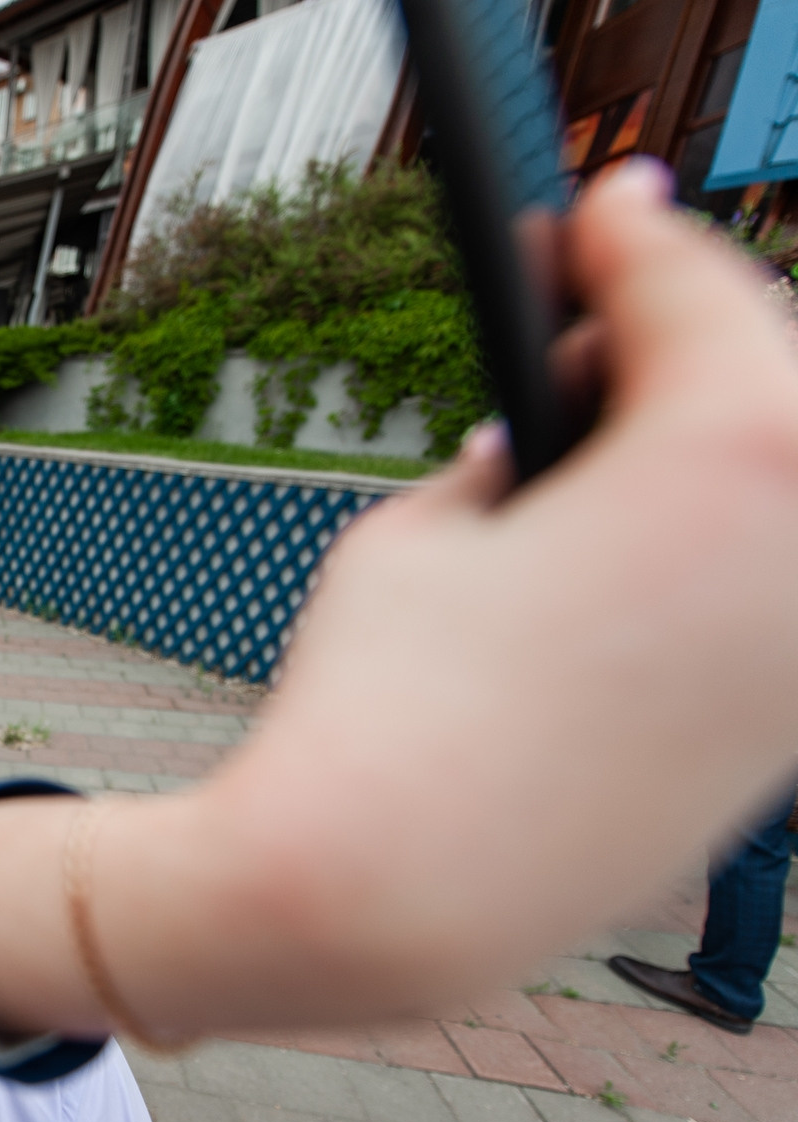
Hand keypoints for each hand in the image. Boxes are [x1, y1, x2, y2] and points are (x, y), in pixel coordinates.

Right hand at [0, 160, 797, 1038]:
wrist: (393, 891)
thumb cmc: (385, 704)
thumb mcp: (421, 526)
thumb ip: (513, 456)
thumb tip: (540, 452)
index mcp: (728, 456)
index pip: (693, 291)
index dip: (628, 237)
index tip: (605, 209)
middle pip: (775, 375)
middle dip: (687, 333)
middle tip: (590, 326)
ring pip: (791, 483)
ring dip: (716, 440)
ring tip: (601, 451)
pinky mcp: (789, 731)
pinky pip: (780, 588)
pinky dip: (729, 545)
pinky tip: (634, 555)